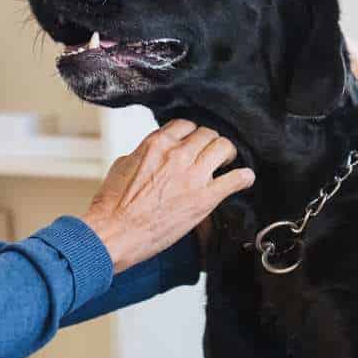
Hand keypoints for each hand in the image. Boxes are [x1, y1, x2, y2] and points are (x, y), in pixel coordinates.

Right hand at [82, 121, 252, 272]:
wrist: (113, 233)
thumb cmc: (112, 205)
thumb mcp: (123, 165)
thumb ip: (145, 154)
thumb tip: (154, 154)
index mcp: (156, 144)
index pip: (185, 125)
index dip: (192, 133)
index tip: (194, 142)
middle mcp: (177, 155)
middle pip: (207, 134)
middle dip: (210, 143)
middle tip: (211, 154)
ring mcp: (193, 176)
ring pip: (224, 147)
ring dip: (227, 153)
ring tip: (226, 162)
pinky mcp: (204, 199)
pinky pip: (235, 179)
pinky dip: (244, 177)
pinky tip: (245, 178)